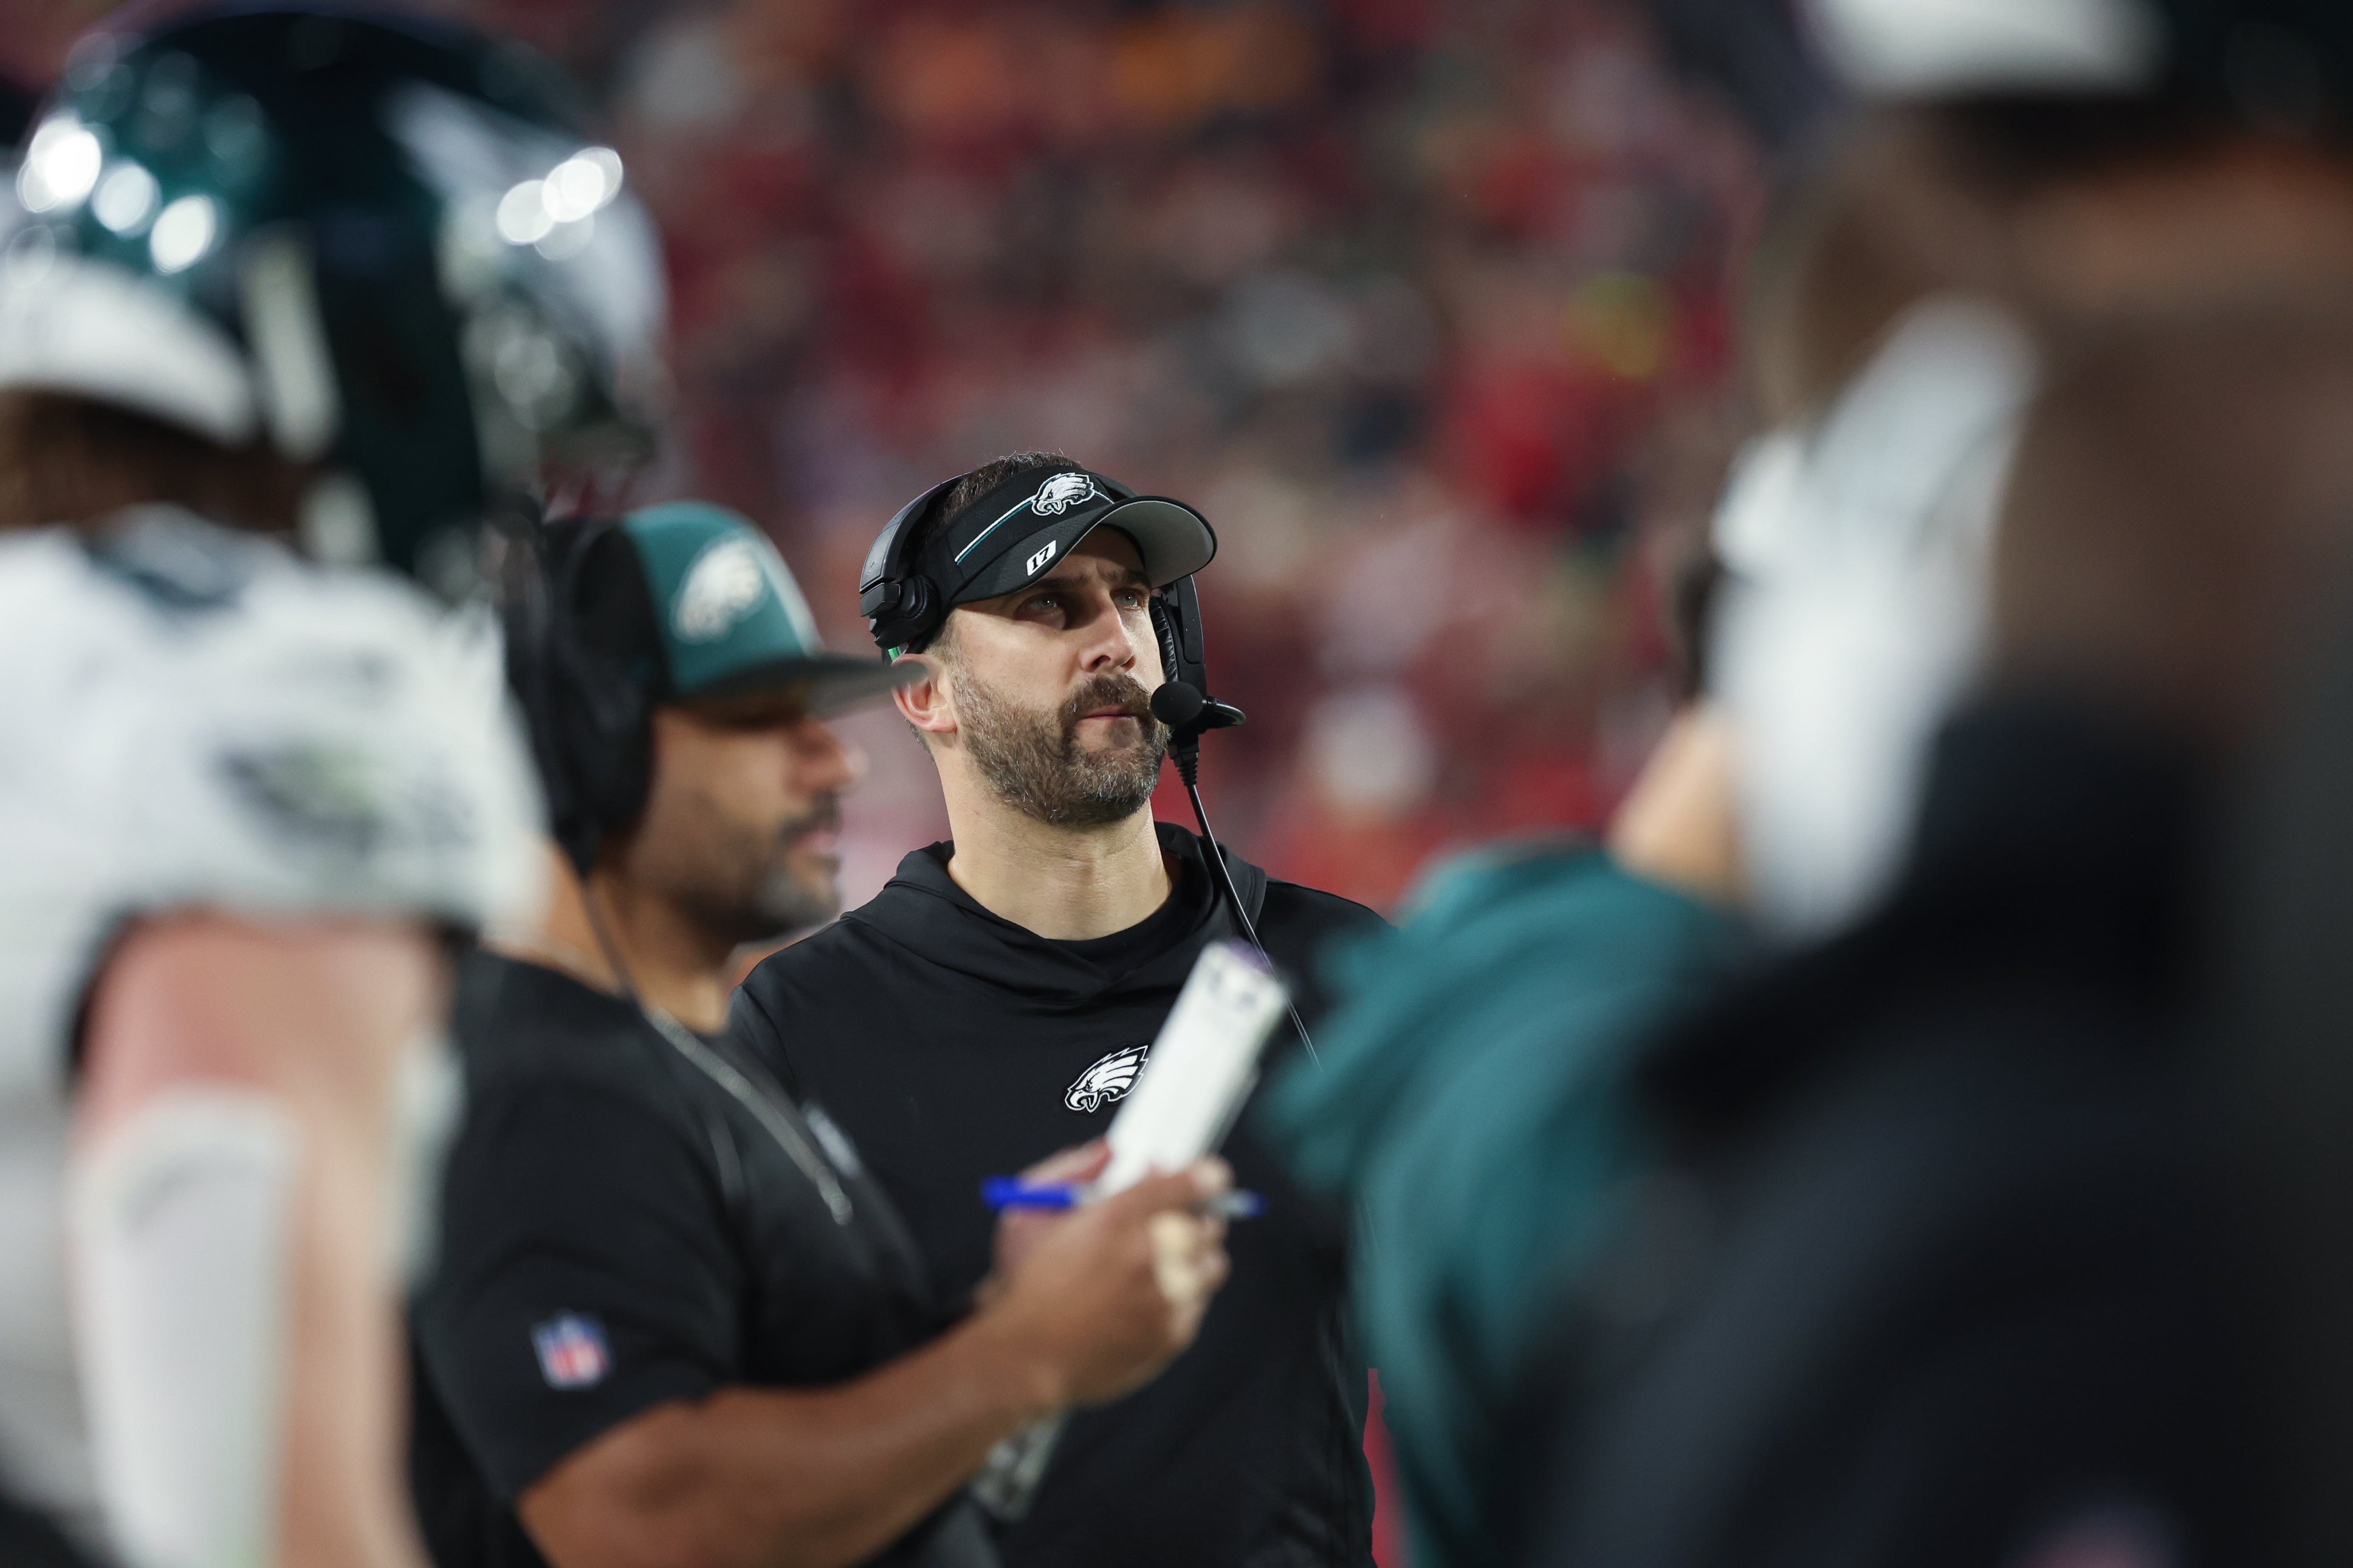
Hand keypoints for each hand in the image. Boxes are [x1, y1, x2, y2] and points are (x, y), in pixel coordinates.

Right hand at [982, 1159, 1232, 1409]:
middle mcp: (1150, 1253)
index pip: (1195, 1181)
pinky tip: (1146, 1303)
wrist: (1024, 1356)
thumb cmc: (1026, 1282)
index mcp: (1119, 1215)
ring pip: (1212, 1265)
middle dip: (1196, 1219)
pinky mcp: (1172, 1334)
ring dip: (1194, 1261)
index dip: (1205, 1176)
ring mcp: (1166, 1297)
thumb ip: (1075, 1170)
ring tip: (1161, 1267)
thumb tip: (1111, 1152)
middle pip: (1210, 1223)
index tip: (1207, 1178)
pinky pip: (1198, 1304)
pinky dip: (1181, 1300)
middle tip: (1177, 1225)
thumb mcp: (1032, 1209)